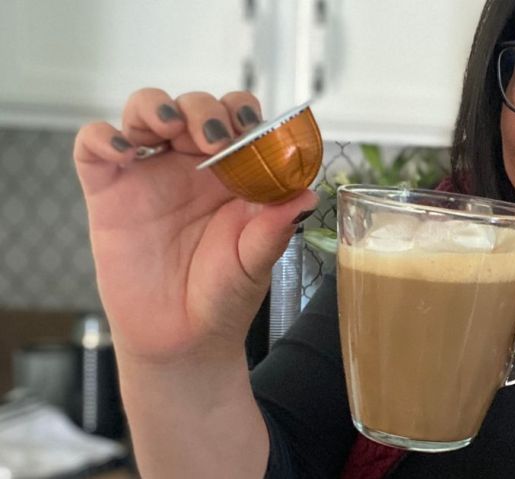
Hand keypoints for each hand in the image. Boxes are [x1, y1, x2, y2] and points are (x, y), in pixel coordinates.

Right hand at [74, 88, 317, 363]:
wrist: (182, 340)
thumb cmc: (224, 297)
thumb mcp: (254, 264)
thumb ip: (274, 229)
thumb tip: (306, 195)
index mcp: (233, 174)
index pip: (238, 120)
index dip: (243, 113)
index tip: (251, 129)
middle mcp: (191, 166)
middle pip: (193, 107)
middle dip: (204, 109)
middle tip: (215, 137)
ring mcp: (149, 175)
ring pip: (145, 112)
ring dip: (156, 106)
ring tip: (168, 126)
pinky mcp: (109, 192)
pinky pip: (93, 147)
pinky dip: (103, 135)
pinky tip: (124, 150)